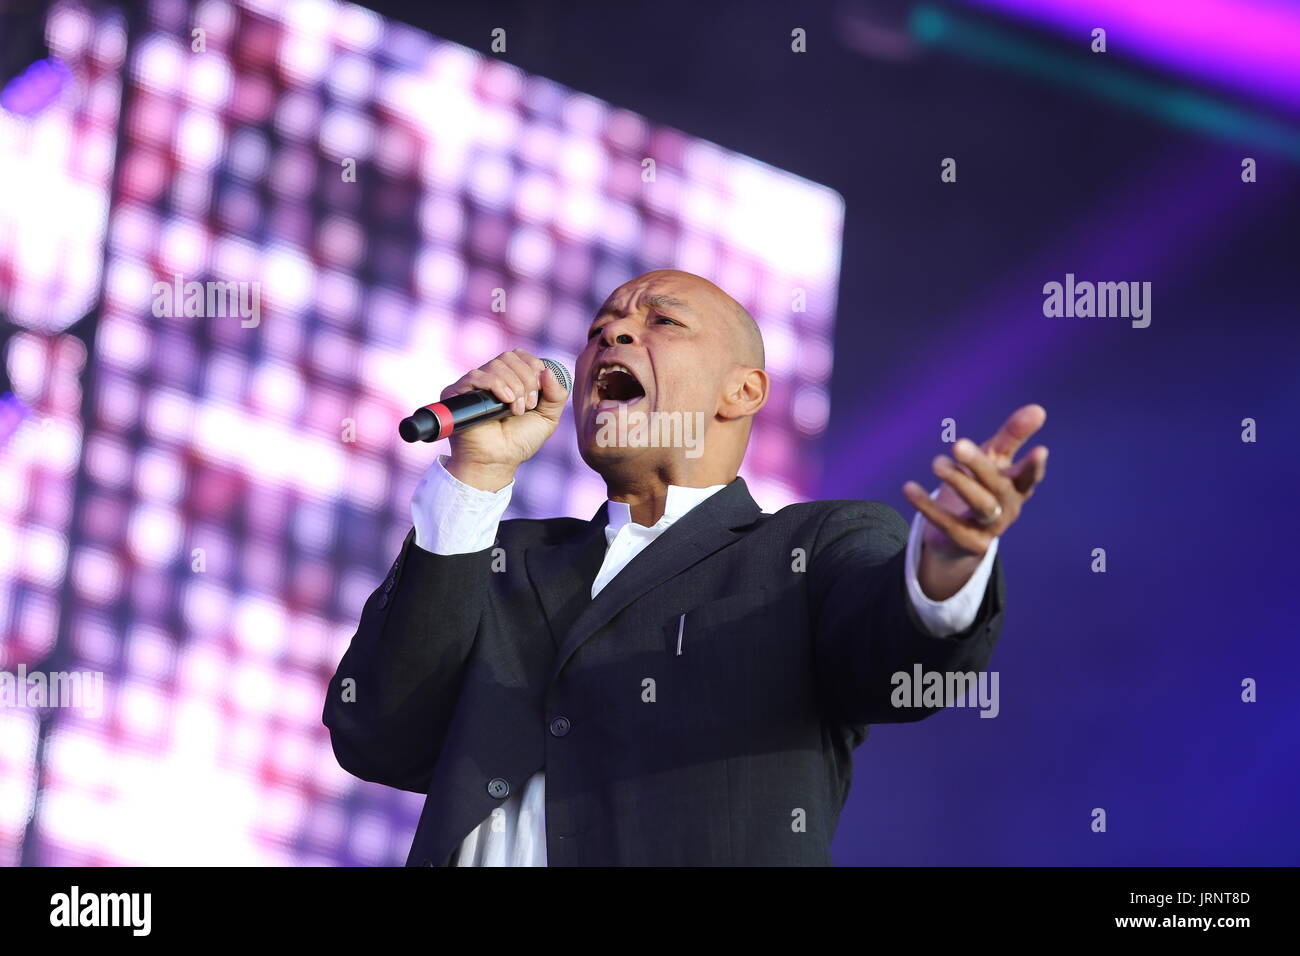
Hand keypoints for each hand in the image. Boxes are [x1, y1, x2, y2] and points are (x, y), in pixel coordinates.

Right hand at [442, 349, 569, 489]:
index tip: (539, 392)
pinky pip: (476, 375)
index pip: (521, 355)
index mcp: (510, 378)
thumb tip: (548, 371)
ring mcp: (474, 385)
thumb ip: (557, 395)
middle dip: (526, 379)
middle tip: (529, 405)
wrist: (498, 462)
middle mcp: (490, 378)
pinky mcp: (457, 393)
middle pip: (510, 357)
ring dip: (513, 385)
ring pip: (496, 365)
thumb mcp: (548, 417)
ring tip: (517, 410)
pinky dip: (496, 385)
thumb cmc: (520, 441)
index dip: (534, 367)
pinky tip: (505, 401)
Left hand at [903, 404, 1047, 561]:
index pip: (1028, 476)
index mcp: (1017, 487)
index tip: (1040, 450)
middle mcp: (1008, 508)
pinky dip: (928, 507)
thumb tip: (1038, 408)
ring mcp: (990, 528)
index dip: (1034, 466)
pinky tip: (909, 488)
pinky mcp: (968, 543)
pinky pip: (948, 524)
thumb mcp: (994, 460)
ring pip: (979, 505)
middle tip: (958, 444)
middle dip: (980, 465)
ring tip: (937, 463)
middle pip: (998, 486)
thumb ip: (1012, 436)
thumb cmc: (981, 487)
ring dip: (959, 482)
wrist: (958, 538)